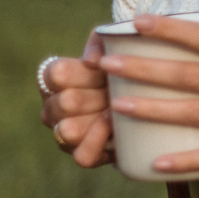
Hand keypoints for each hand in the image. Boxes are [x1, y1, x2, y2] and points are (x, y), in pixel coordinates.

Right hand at [41, 33, 115, 167]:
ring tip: (116, 108)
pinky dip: (99, 141)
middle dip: (96, 95)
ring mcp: (64, 134)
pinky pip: (82, 156)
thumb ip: (103, 41)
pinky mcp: (83, 155)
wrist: (145, 98)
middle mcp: (53, 108)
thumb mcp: (116, 45)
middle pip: (66, 102)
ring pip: (68, 130)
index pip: (55, 73)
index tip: (102, 68)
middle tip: (113, 90)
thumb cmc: (125, 66)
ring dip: (97, 117)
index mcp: (56, 80)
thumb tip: (94, 60)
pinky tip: (115, 125)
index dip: (83, 71)